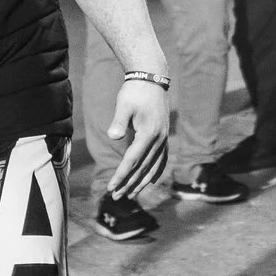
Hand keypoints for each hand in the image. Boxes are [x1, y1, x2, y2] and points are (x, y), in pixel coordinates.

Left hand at [105, 81, 171, 195]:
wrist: (152, 79)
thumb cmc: (135, 92)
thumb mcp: (124, 104)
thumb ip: (119, 121)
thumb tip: (113, 136)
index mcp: (149, 134)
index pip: (132, 160)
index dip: (121, 175)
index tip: (111, 187)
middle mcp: (159, 139)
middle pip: (143, 168)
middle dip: (129, 184)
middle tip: (116, 197)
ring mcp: (163, 139)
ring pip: (153, 167)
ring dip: (141, 182)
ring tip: (130, 195)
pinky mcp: (163, 136)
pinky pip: (161, 160)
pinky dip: (155, 172)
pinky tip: (149, 182)